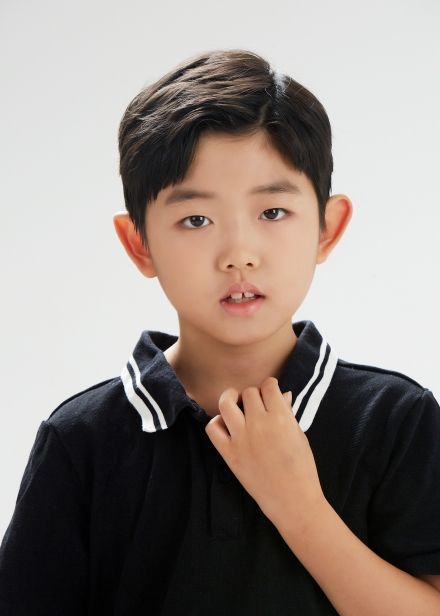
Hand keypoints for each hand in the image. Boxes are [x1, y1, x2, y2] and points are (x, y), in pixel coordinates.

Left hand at [205, 377, 324, 525]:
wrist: (292, 500)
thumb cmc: (302, 468)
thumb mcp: (300, 436)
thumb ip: (288, 413)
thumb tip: (282, 394)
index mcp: (281, 418)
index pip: (268, 387)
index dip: (269, 385)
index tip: (269, 390)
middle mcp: (259, 425)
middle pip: (249, 393)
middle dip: (254, 394)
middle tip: (257, 403)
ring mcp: (241, 439)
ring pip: (226, 403)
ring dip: (231, 398)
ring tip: (236, 402)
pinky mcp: (229, 454)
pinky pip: (213, 429)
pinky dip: (217, 422)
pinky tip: (227, 424)